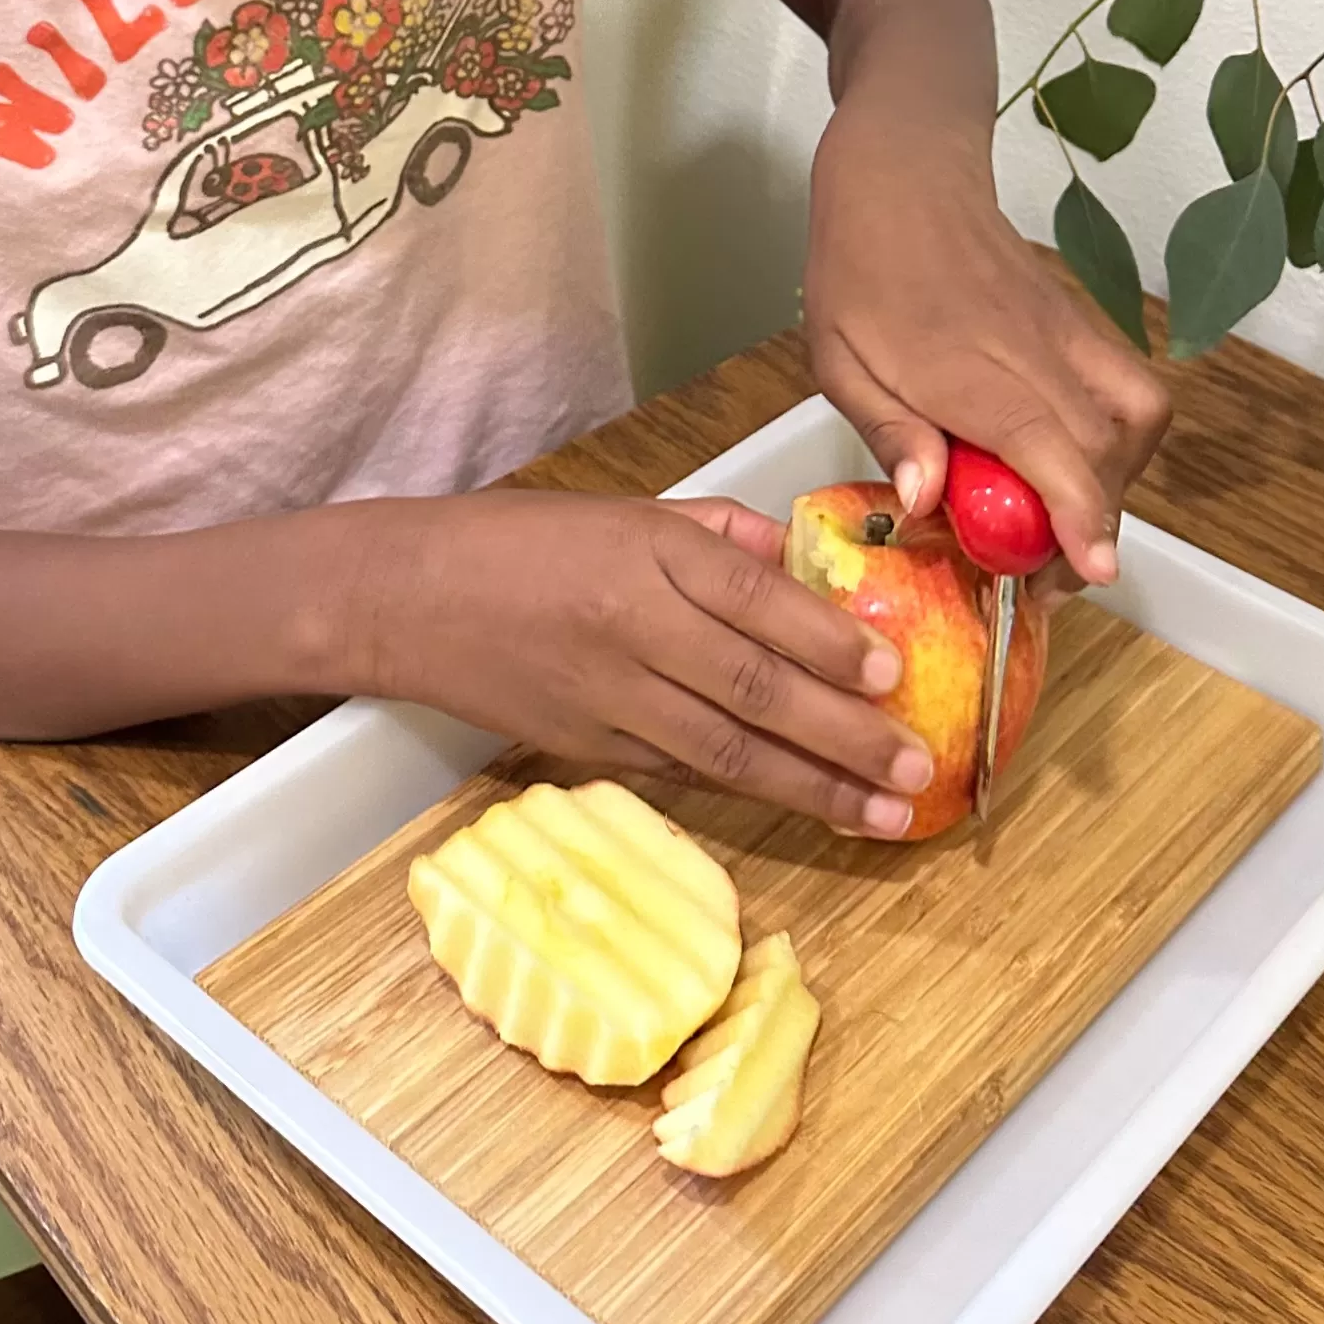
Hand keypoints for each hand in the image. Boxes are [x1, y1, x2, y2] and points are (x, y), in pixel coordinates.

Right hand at [372, 491, 933, 834]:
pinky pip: (683, 773)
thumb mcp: (625, 510)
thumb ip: (718, 532)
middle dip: (844, 735)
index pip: (755, 601)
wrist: (407, 598)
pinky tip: (806, 806)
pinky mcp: (589, 748)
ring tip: (883, 814)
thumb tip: (800, 559)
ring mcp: (609, 697)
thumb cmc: (520, 541)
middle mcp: (633, 627)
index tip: (894, 676)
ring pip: (726, 751)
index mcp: (647, 552)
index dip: (829, 642)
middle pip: (754, 689)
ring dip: (814, 787)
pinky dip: (749, 791)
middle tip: (916, 767)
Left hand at [803, 120, 1172, 589]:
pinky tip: (1075, 465)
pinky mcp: (1080, 325)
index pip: (1047, 444)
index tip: (1092, 568)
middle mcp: (1033, 350)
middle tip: (1043, 574)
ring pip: (1138, 415)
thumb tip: (926, 500)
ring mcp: (1067, 333)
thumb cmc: (861, 269)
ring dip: (1120, 481)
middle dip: (1090, 525)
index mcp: (964, 366)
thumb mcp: (839, 359)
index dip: (1077, 512)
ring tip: (1068, 520)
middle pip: (1102, 448)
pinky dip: (1124, 441)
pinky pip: (1131, 389)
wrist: (905, 175)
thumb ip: (887, 431)